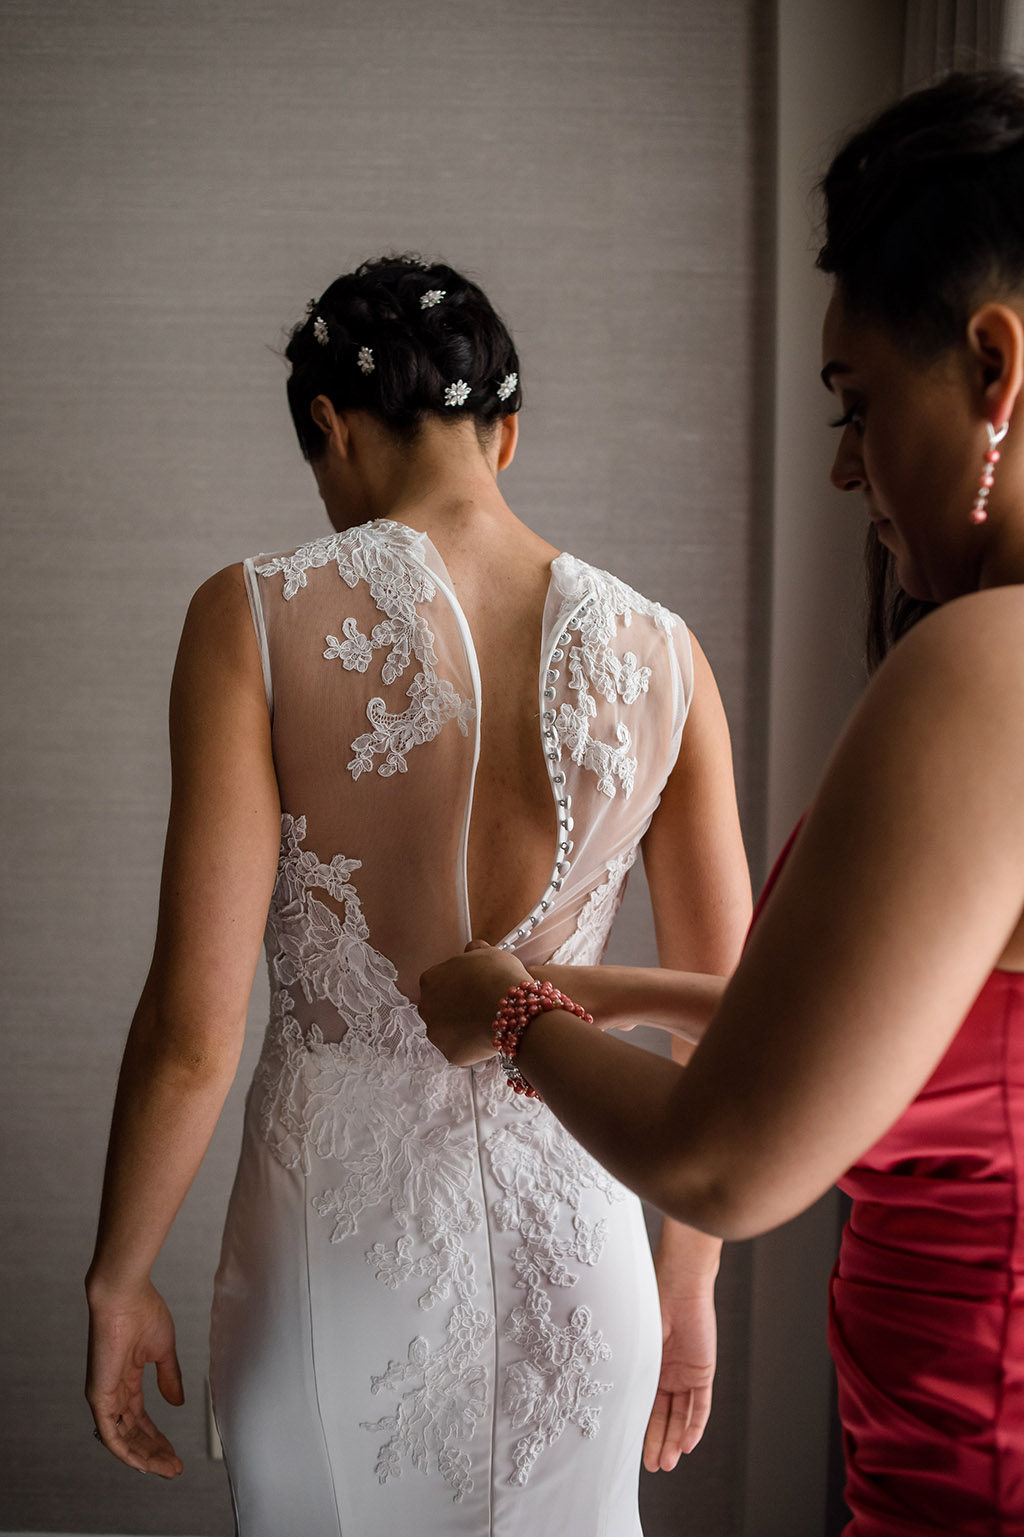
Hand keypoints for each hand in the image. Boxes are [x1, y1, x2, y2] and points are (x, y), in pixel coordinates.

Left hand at [85, 1279, 184, 1477]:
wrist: (125, 1295)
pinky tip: (144, 1464)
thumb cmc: (143, 1312)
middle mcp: (113, 1391)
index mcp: (127, 1378)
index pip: (140, 1418)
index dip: (158, 1437)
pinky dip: (127, 1452)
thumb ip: (169, 1378)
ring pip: (122, 1439)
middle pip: (133, 1433)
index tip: (176, 1453)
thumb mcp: (163, 1350)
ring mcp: (104, 1395)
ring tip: (167, 1469)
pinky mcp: (98, 1395)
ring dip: (145, 1457)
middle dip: (155, 1452)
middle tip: (174, 1467)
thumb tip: (177, 1403)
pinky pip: (110, 1434)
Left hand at [419, 942, 530, 1063]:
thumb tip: (472, 949)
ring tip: (486, 1022)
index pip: (439, 981)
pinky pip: (461, 1049)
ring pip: (448, 1031)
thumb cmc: (499, 977)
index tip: (473, 987)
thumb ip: (474, 950)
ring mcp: (437, 1033)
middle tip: (480, 1005)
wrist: (512, 1009)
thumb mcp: (488, 952)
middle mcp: (426, 1007)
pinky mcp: (450, 1053)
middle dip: (457, 1007)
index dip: (458, 984)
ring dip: (463, 1027)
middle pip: (440, 1008)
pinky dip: (472, 1046)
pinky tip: (487, 1036)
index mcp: (430, 979)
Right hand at [643, 1278, 716, 1470]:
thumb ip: (628, 1369)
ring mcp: (686, 1373)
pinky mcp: (703, 1372)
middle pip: (663, 1416)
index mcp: (648, 1366)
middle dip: (658, 1443)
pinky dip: (695, 1426)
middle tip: (653, 1467)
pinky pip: (701, 1405)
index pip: (645, 1405)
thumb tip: (603, 1393)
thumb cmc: (651, 1306)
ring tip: (667, 1464)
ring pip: (682, 1416)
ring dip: (675, 1440)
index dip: (640, 1430)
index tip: (631, 1452)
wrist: (679, 1286)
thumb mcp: (635, 1344)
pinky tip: (687, 1445)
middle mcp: (667, 1373)